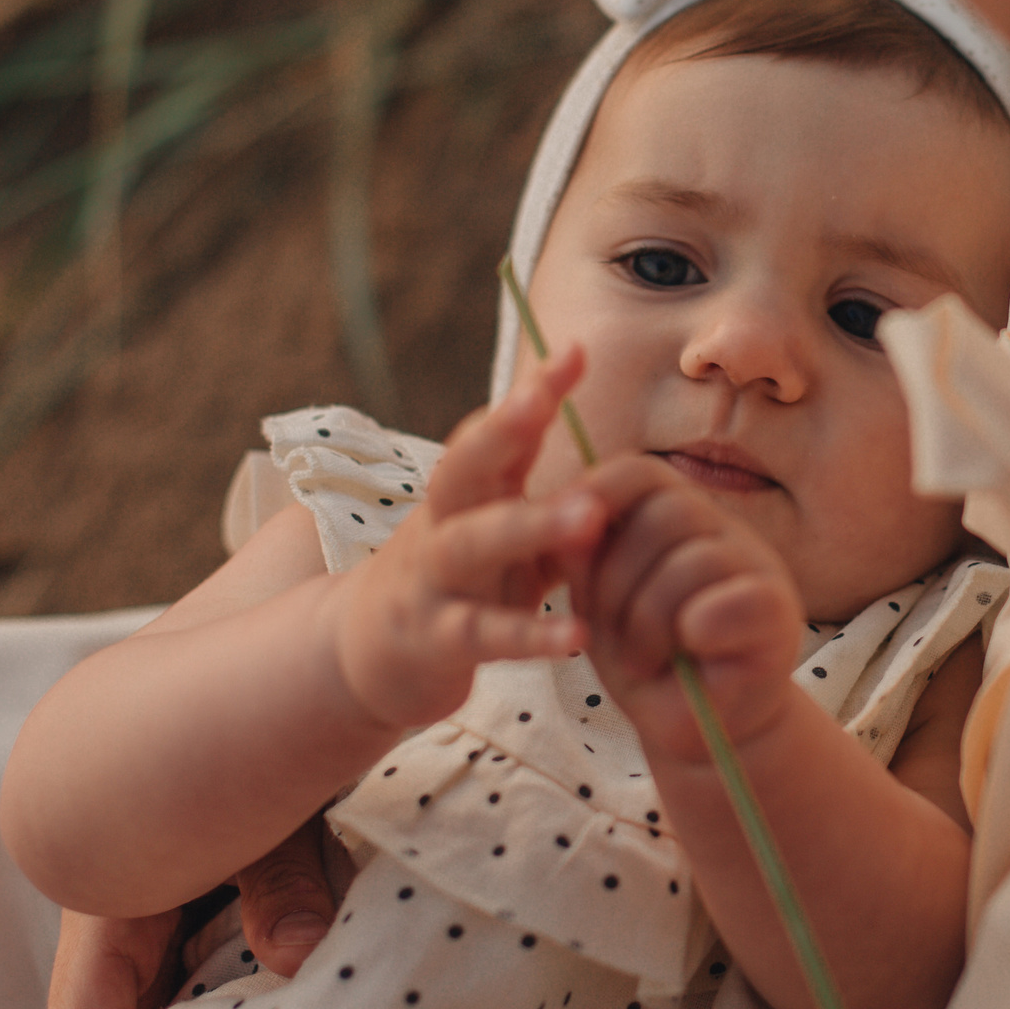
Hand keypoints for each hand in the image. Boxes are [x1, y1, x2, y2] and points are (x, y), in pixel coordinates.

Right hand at [330, 348, 605, 728]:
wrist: (370, 656)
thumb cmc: (463, 586)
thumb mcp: (508, 540)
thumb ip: (565, 510)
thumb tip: (638, 473)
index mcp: (469, 494)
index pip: (497, 433)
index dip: (533, 393)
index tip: (575, 351)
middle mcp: (443, 524)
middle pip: (463, 467)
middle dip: (499, 430)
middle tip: (542, 400)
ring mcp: (434, 580)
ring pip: (471, 543)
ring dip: (528, 526)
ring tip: (589, 516)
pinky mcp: (436, 640)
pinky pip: (482, 634)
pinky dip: (527, 635)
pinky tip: (577, 637)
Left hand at [569, 455, 805, 761]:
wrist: (703, 731)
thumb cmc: (649, 664)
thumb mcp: (601, 606)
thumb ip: (586, 560)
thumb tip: (559, 516)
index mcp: (676, 517)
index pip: (639, 474)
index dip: (598, 494)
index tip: (564, 539)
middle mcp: (722, 531)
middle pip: (664, 513)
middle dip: (618, 579)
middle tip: (608, 635)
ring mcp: (757, 567)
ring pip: (692, 560)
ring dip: (650, 619)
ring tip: (643, 660)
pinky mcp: (778, 613)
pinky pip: (732, 602)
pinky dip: (699, 630)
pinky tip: (691, 655)